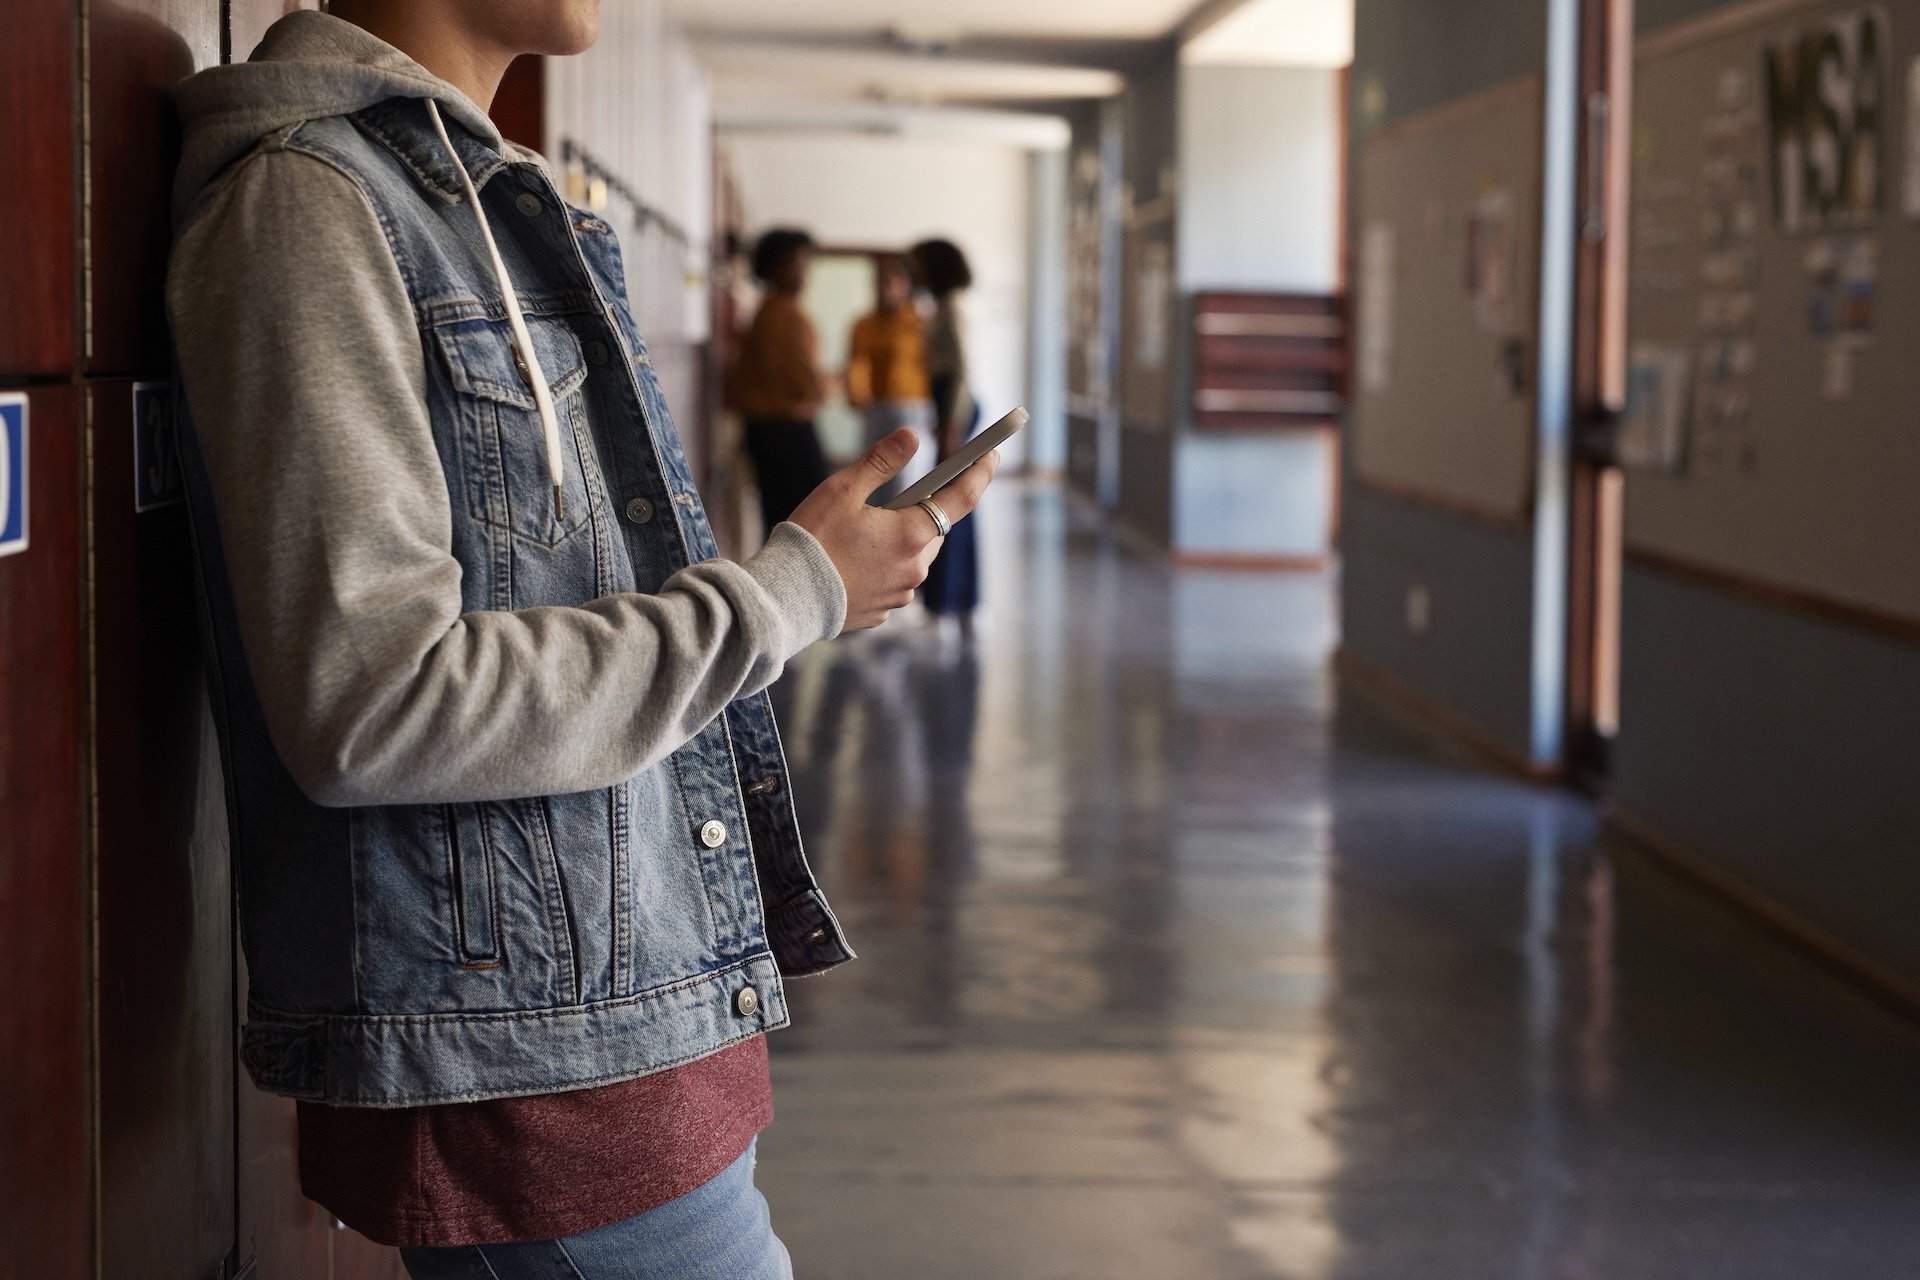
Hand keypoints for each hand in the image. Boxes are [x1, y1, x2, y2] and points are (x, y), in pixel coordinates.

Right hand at [787, 428, 998, 630]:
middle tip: (885, 504)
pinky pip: (891, 581)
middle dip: (917, 513)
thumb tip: (912, 436)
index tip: (991, 455)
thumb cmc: (812, 540)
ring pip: (911, 558)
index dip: (979, 474)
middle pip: (931, 530)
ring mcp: (899, 593)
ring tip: (857, 537)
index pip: (961, 499)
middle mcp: (914, 568)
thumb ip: (881, 461)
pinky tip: (850, 564)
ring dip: (897, 543)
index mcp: (911, 535)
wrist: (785, 598)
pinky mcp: (882, 612)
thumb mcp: (843, 490)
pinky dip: (880, 568)